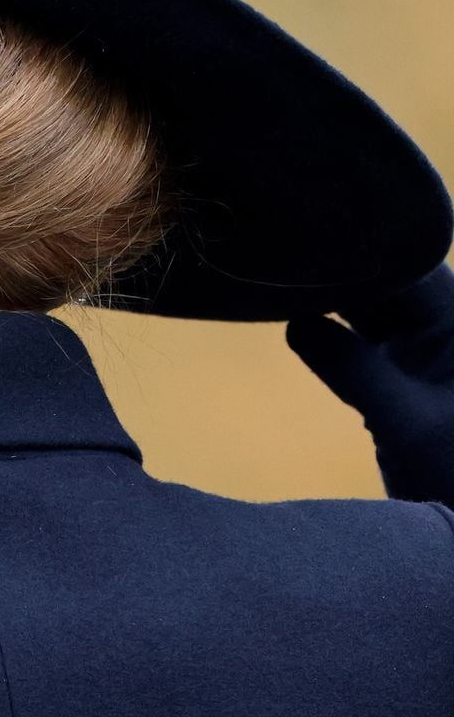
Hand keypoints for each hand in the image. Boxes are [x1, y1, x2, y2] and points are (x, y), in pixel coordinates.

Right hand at [285, 261, 453, 504]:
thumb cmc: (452, 476)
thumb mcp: (404, 424)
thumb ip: (353, 371)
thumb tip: (295, 324)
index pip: (409, 267)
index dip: (361, 249)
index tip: (308, 240)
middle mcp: (445, 329)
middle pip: (386, 280)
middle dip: (339, 269)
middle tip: (284, 254)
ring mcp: (422, 352)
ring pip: (370, 308)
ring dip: (330, 298)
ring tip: (279, 280)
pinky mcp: (400, 378)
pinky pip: (360, 341)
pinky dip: (330, 333)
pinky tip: (293, 319)